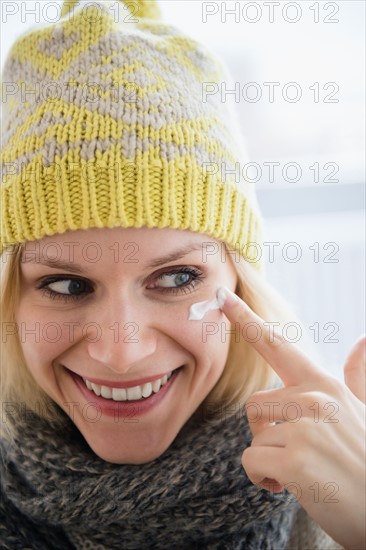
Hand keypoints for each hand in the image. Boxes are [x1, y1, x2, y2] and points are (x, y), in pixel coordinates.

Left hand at [219, 287, 365, 549]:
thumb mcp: (362, 411)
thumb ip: (357, 378)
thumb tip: (363, 341)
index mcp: (325, 385)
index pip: (277, 345)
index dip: (246, 320)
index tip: (223, 297)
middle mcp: (314, 399)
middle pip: (255, 405)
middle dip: (267, 433)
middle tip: (299, 453)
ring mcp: (306, 428)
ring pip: (254, 437)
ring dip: (268, 458)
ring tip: (301, 470)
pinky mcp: (295, 460)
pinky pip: (251, 461)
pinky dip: (261, 478)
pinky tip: (290, 486)